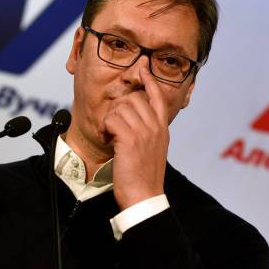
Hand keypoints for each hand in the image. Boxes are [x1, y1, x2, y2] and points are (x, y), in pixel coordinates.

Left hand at [104, 68, 169, 209]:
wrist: (144, 195)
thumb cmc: (146, 176)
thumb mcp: (155, 150)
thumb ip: (150, 133)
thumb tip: (136, 121)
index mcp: (163, 129)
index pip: (158, 98)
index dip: (150, 83)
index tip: (143, 73)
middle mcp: (155, 127)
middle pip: (134, 98)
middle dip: (119, 108)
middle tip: (113, 126)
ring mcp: (144, 131)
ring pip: (120, 108)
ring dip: (110, 120)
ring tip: (110, 136)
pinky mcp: (129, 138)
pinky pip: (112, 120)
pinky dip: (105, 129)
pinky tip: (107, 141)